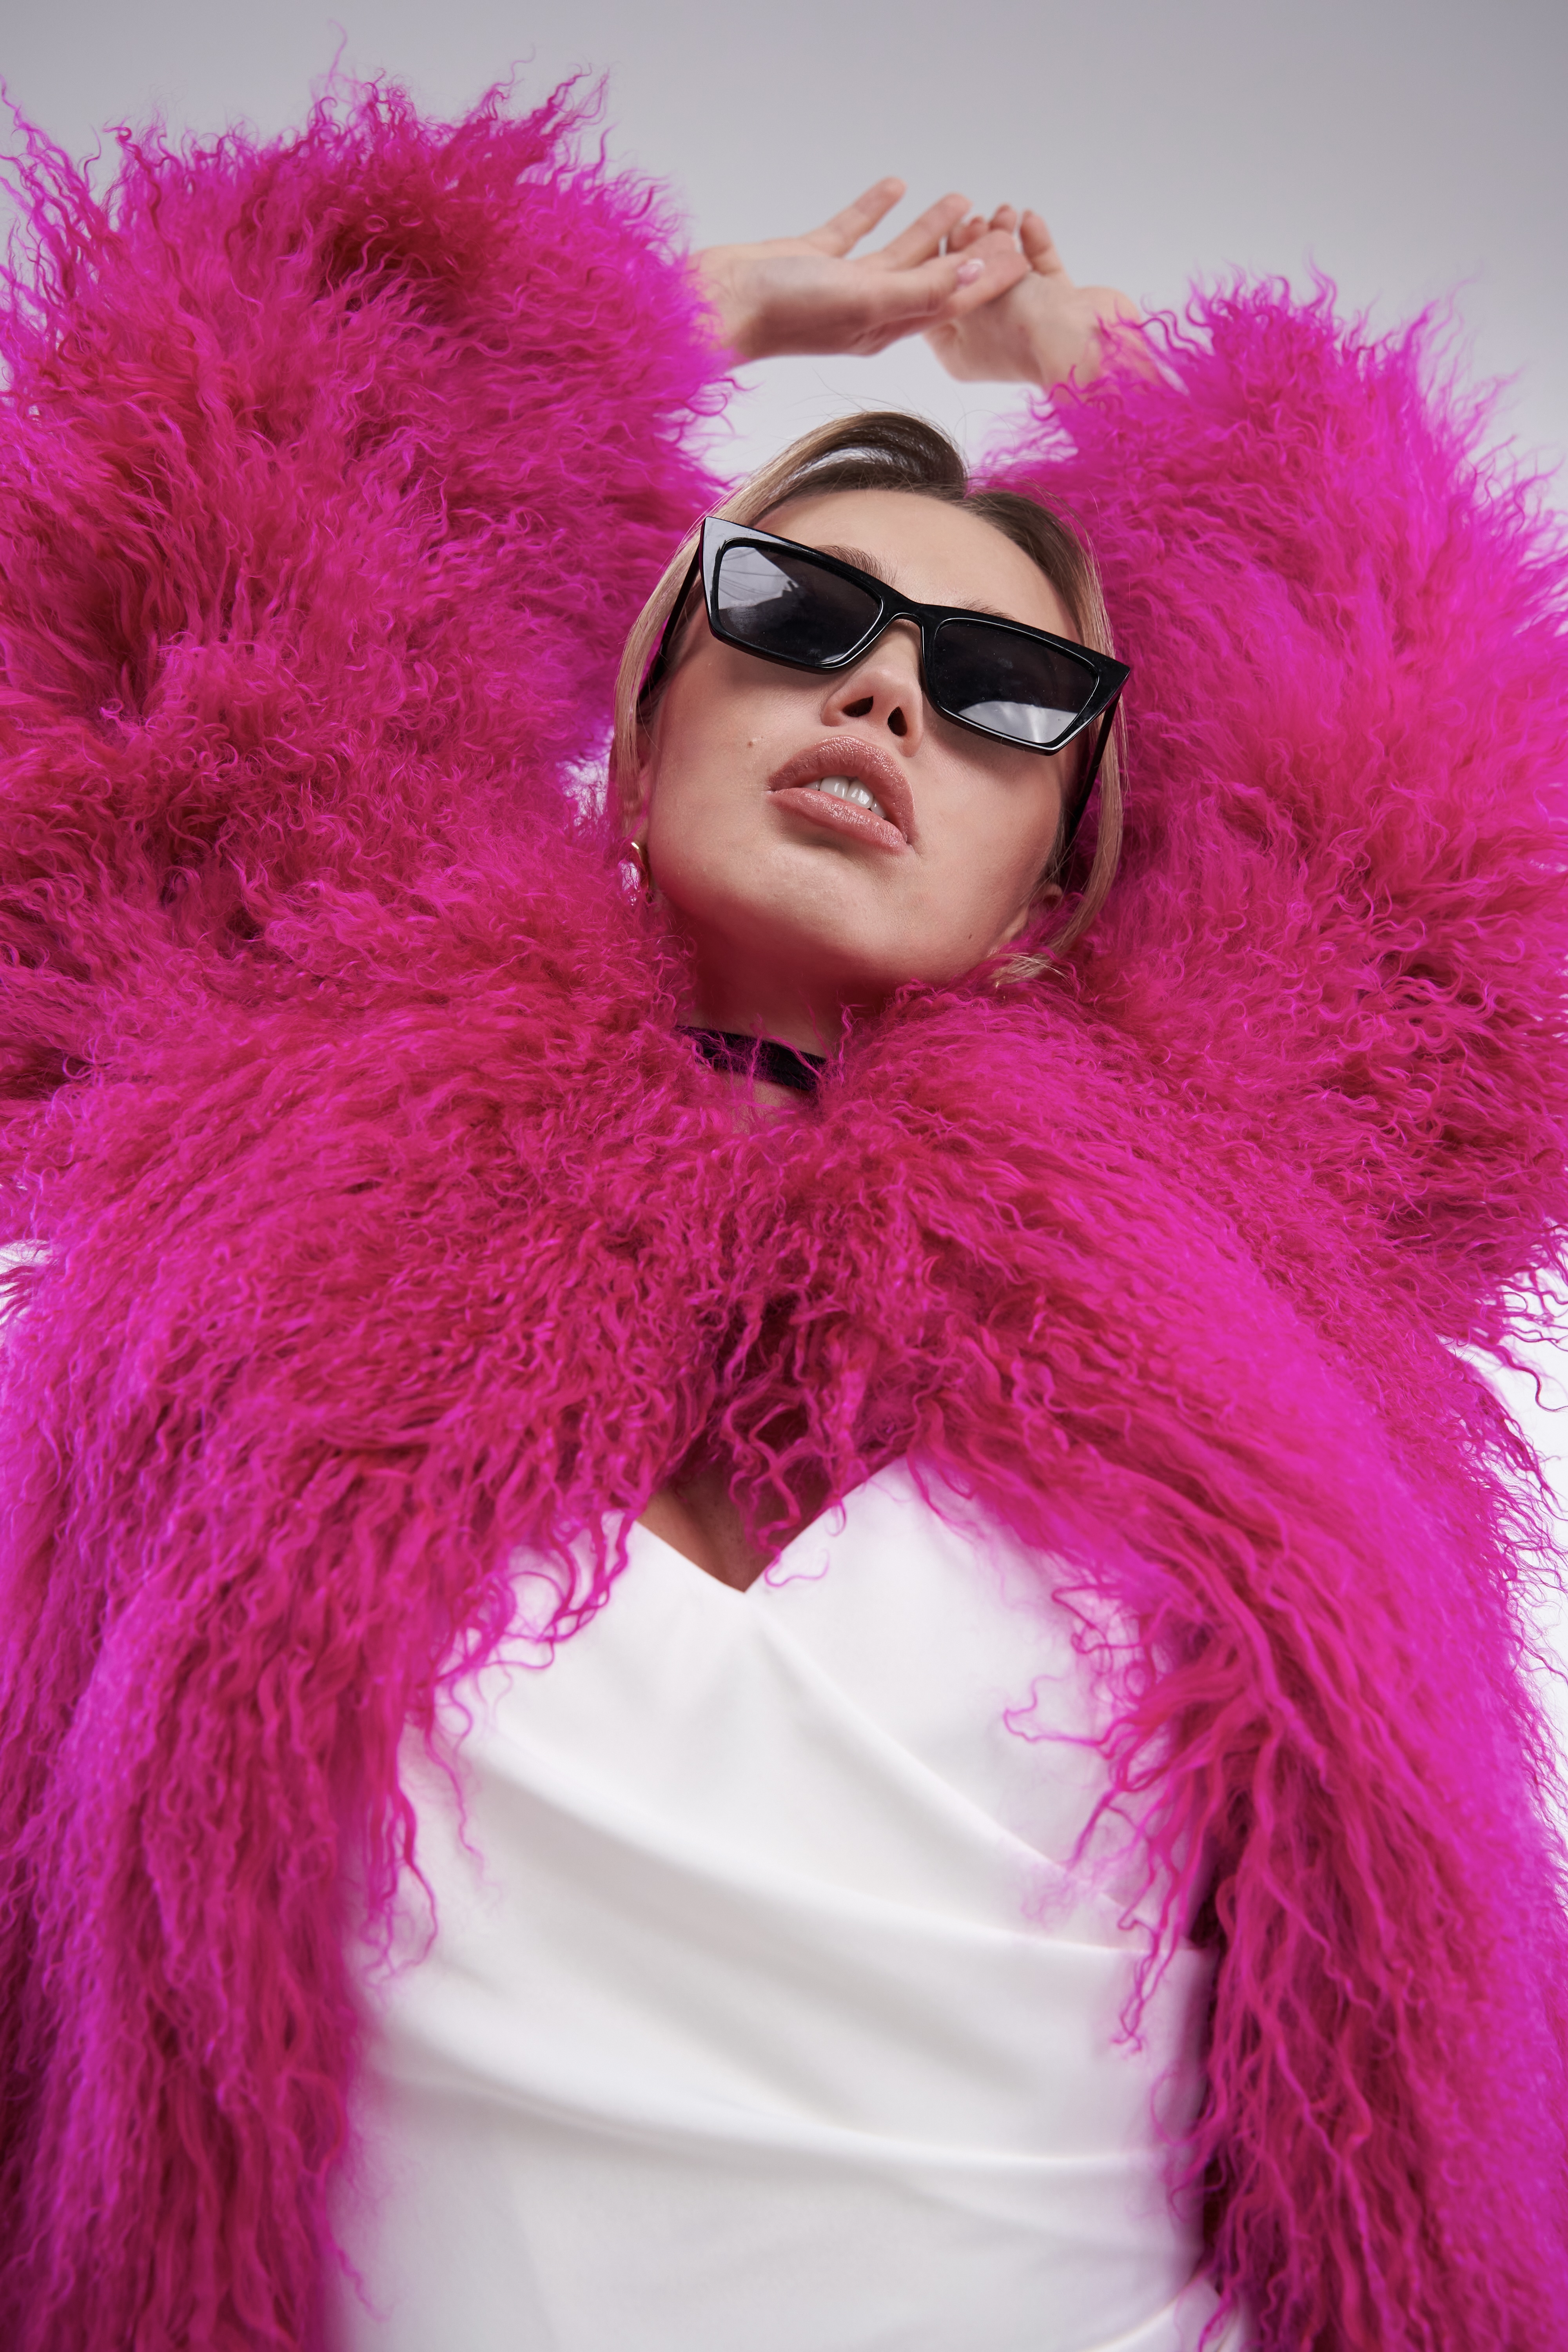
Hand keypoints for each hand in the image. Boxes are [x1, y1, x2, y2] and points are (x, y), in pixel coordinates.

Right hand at [693, 180, 1030, 363]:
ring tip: (960, 199)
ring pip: (896, 253)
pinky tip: (893, 186)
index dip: (987, 280)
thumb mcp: (864, 298)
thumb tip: (974, 275)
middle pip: (931, 276)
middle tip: (1000, 222)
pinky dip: (874, 210)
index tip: (1021, 256)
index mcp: (885, 326)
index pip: (950, 300)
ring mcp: (838, 285)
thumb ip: (920, 288)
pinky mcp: (810, 260)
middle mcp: (867, 309)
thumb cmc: (784, 312)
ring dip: (928, 229)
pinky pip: (852, 232)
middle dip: (966, 252)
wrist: (716, 306)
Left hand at [924, 206, 1149, 388]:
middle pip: (973, 283)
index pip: (937, 302)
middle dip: (975, 245)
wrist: (1085, 341)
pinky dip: (1035, 245)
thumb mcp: (973, 295)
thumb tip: (957, 249)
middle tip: (978, 221)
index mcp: (958, 350)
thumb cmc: (1021, 329)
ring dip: (1005, 239)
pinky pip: (1040, 271)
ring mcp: (1024, 323)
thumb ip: (959, 270)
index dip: (937, 266)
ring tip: (1007, 213)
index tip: (943, 234)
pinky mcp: (1056, 308)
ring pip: (1007, 273)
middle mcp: (989, 339)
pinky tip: (1031, 220)